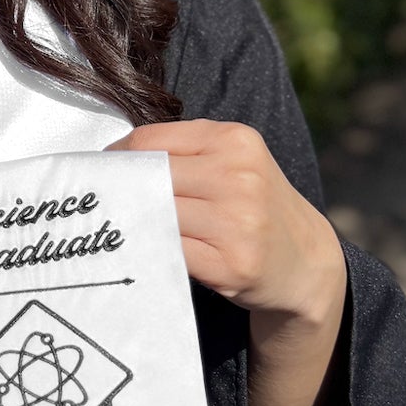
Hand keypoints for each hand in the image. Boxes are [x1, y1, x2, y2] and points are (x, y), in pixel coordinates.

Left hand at [106, 120, 348, 405]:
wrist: (306, 261)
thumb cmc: (253, 205)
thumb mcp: (233, 162)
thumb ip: (183, 153)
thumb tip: (112, 161)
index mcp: (235, 140)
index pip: (151, 140)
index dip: (117, 158)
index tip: (100, 172)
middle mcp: (240, 176)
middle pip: (150, 177)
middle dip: (121, 191)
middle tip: (99, 203)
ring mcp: (239, 222)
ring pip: (157, 214)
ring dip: (134, 222)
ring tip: (122, 226)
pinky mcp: (234, 264)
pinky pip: (171, 250)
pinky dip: (153, 249)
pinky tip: (148, 249)